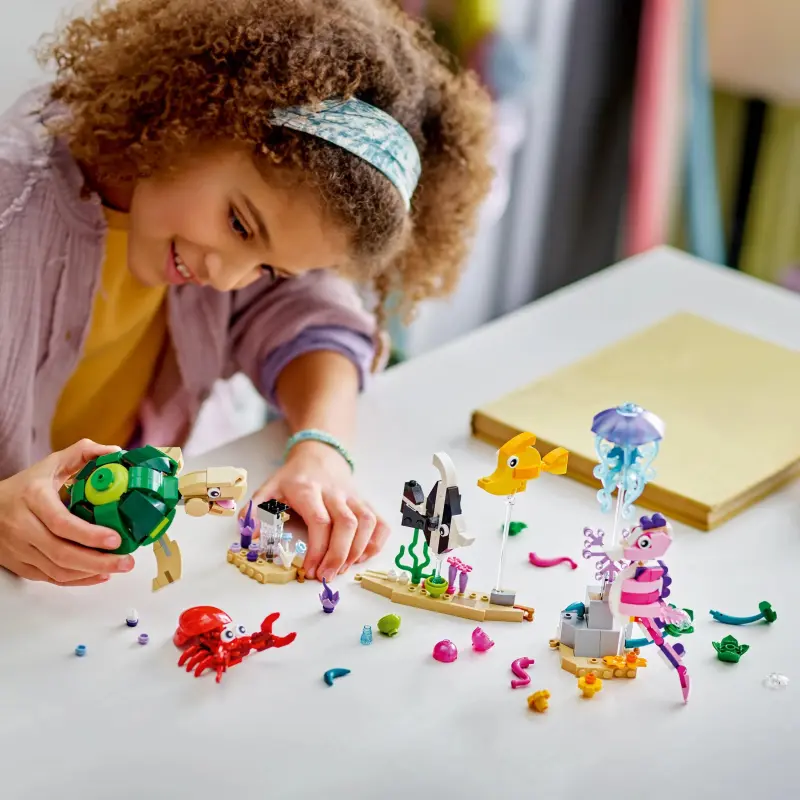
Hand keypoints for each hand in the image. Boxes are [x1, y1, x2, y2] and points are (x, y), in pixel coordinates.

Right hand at [0, 439, 135, 585]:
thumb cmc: (26, 486)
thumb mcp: (51, 464)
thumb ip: (83, 452)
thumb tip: (116, 451)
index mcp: (33, 498)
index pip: (61, 522)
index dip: (89, 534)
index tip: (116, 539)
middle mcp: (23, 526)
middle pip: (61, 553)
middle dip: (98, 561)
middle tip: (127, 561)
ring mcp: (19, 549)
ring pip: (57, 570)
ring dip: (91, 573)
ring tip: (119, 567)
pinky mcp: (20, 565)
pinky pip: (50, 579)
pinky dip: (77, 580)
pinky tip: (99, 575)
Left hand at [248, 441, 389, 581]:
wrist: (319, 454)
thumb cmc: (293, 477)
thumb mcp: (269, 488)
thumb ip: (256, 512)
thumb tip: (251, 539)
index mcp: (308, 490)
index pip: (320, 521)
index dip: (317, 549)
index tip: (309, 570)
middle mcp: (335, 493)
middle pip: (346, 524)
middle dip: (338, 556)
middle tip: (327, 577)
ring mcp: (353, 497)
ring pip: (366, 523)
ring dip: (358, 551)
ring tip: (343, 570)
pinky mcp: (365, 502)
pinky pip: (380, 522)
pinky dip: (376, 542)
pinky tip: (362, 557)